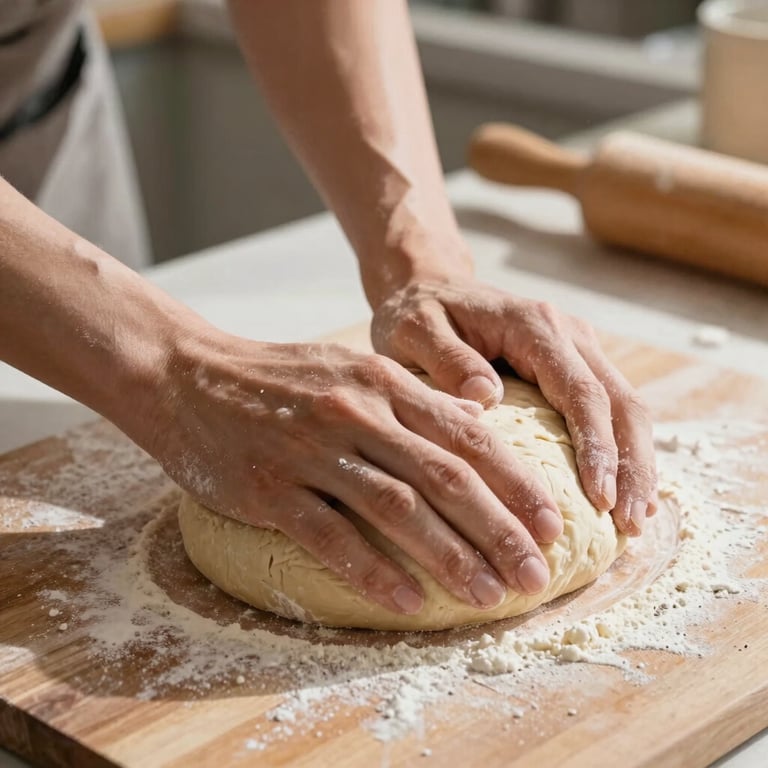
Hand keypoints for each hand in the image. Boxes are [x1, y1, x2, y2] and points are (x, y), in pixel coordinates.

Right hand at [148, 329, 565, 613]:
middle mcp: (357, 411)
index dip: (516, 483)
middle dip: (500, 529)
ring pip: (397, 508)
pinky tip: (407, 602)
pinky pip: (331, 536)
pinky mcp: (271, 487)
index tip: (551, 524)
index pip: (469, 435)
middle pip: (445, 476)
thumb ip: (414, 397)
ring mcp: (313, 449)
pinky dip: (373, 571)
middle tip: (535, 574)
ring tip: (488, 596)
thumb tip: (478, 422)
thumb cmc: (281, 379)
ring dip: (449, 557)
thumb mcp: (353, 369)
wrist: (190, 378)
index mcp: (384, 382)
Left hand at [371, 278, 657, 535]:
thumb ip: (446, 359)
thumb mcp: (415, 330)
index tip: (600, 499)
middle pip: (621, 401)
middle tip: (630, 523)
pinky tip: (621, 493)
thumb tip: (486, 397)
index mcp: (533, 325)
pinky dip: (621, 452)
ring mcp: (577, 348)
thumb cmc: (418, 314)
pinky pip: (611, 410)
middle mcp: (567, 333)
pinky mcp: (574, 366)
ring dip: (636, 463)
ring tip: (635, 520)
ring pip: (626, 407)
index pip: (580, 391)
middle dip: (631, 465)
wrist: (429, 289)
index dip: (597, 447)